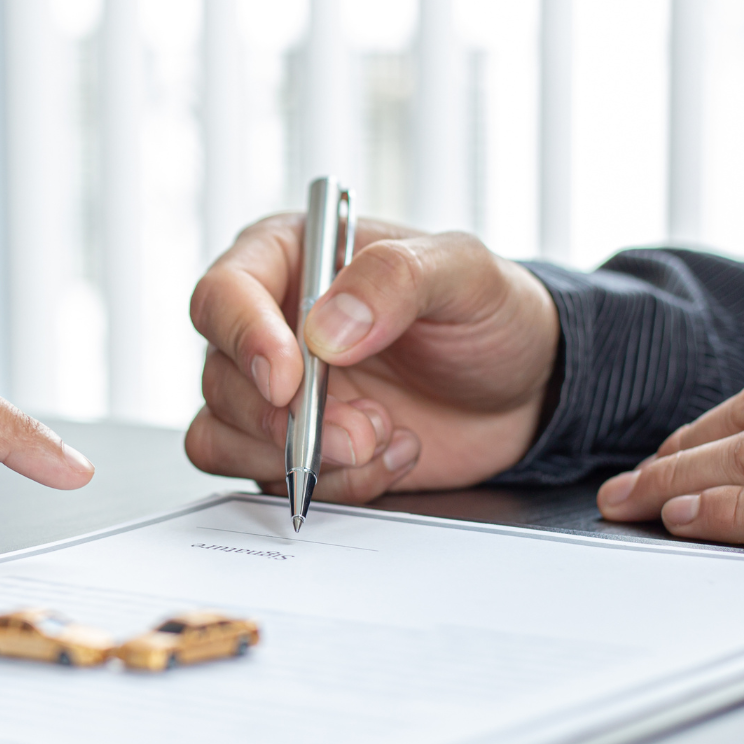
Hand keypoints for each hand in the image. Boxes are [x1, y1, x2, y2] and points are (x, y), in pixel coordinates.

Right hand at [185, 215, 559, 498]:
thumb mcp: (464, 273)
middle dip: (290, 419)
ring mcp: (275, 393)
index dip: (243, 340)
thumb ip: (396, 279)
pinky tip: (391, 456)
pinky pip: (265, 481)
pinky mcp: (290, 448)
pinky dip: (332, 484)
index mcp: (290, 259)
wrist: (523, 390)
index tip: (290, 380)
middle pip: (220, 378)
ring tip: (384, 436)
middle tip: (365, 428)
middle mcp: (268, 326)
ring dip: (304, 456)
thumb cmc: (489, 314)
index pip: (222, 295)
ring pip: (225, 436)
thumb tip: (325, 328)